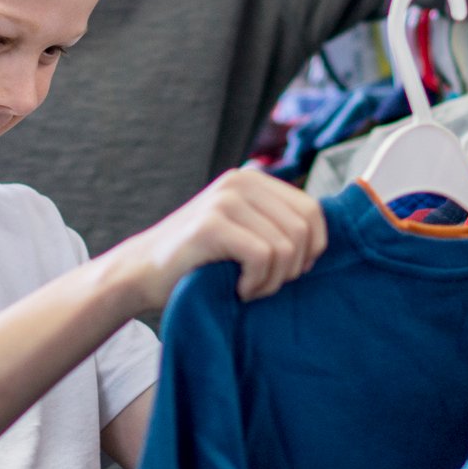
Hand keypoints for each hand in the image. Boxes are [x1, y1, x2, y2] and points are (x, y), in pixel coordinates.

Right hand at [113, 170, 327, 306]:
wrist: (142, 274)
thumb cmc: (200, 261)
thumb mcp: (244, 230)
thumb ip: (276, 223)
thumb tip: (325, 240)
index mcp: (253, 180)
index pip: (312, 211)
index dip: (312, 248)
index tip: (289, 271)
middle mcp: (240, 182)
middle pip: (303, 230)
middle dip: (292, 268)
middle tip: (265, 284)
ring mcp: (225, 200)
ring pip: (286, 246)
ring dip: (273, 280)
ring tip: (249, 288)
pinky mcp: (212, 224)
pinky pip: (263, 257)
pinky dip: (256, 283)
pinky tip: (239, 289)